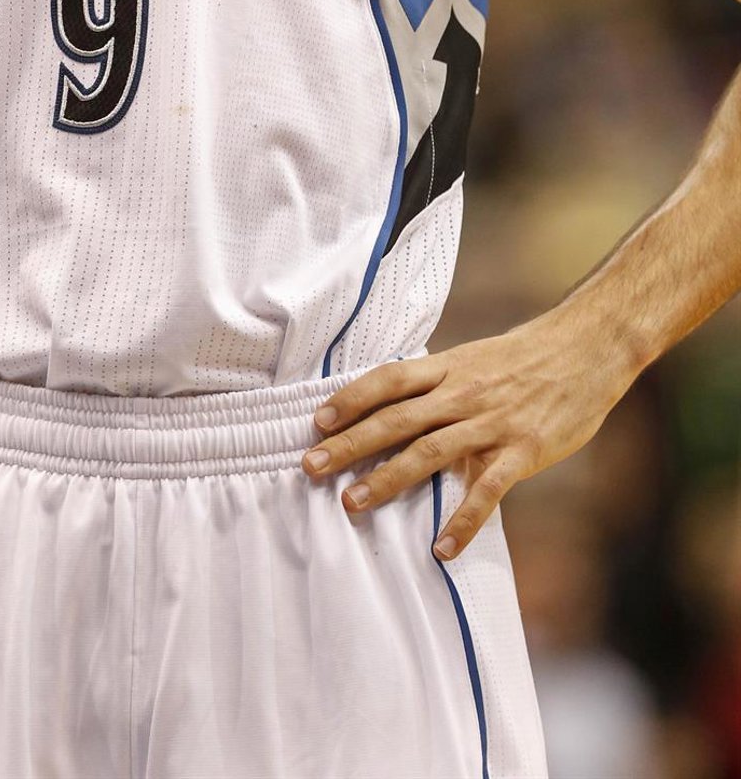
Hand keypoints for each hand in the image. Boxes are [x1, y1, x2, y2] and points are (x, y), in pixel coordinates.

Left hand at [300, 312, 632, 558]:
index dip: (350, 399)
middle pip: (395, 419)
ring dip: (387, 480)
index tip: (317, 421)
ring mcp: (491, 423)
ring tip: (352, 503)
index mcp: (448, 367)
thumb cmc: (526, 357)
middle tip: (311, 468)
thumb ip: (438, 383)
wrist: (587, 349)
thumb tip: (395, 405)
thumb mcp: (474, 358)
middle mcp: (461, 393)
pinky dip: (462, 521)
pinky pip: (487, 491)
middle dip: (350, 445)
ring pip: (428, 454)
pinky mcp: (522, 451)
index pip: (387, 380)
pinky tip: (442, 549)